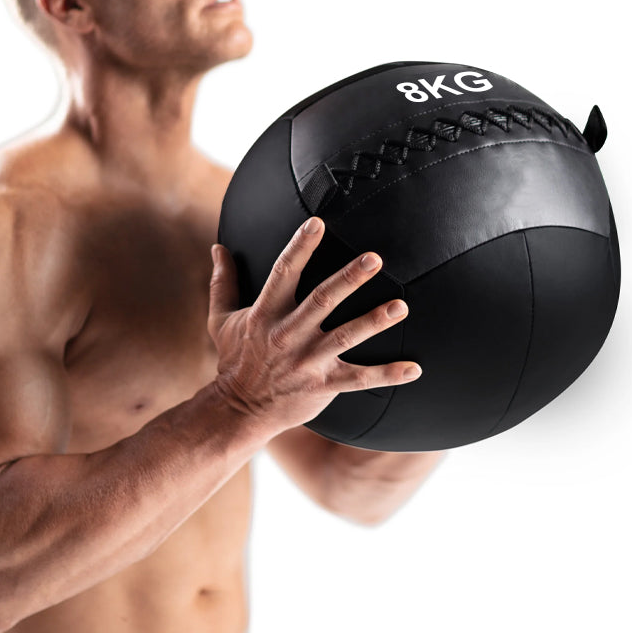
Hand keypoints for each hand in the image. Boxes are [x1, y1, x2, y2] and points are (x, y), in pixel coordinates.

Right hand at [207, 216, 421, 433]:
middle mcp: (288, 335)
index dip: (300, 247)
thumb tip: (217, 248)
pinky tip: (414, 369)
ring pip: (345, 337)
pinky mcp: (323, 385)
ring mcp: (308, 361)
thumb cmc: (234, 359)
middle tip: (374, 258)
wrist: (239, 409)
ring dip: (373, 322)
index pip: (283, 273)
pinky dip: (387, 375)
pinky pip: (359, 380)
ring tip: (401, 306)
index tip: (317, 223)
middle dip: (349, 279)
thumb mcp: (221, 319)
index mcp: (266, 314)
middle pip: (322, 301)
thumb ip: (222, 282)